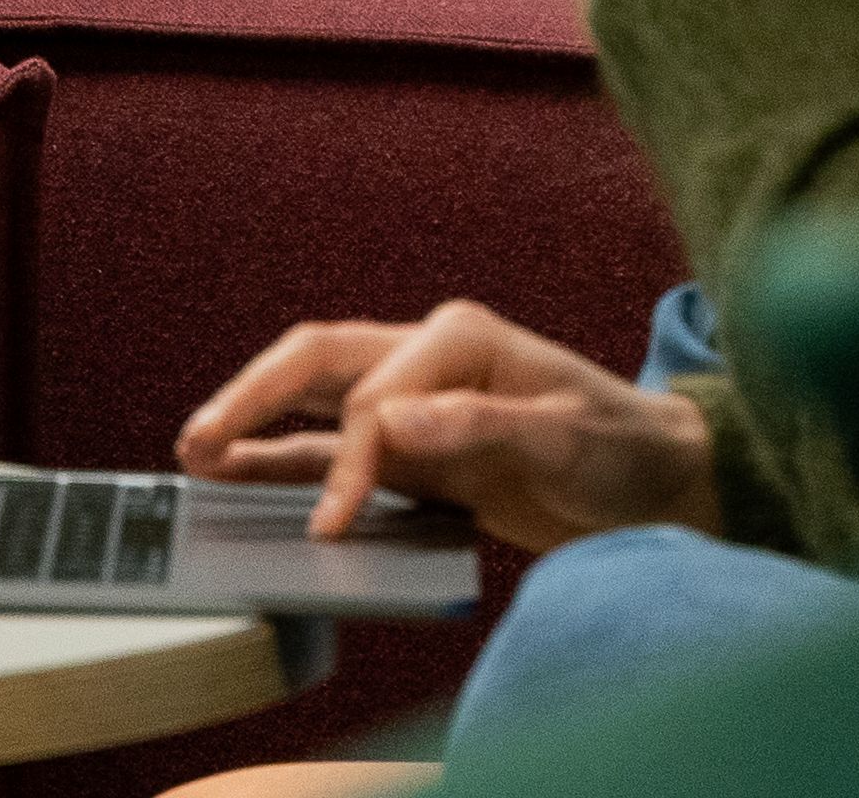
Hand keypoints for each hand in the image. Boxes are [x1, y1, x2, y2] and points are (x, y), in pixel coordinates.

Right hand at [177, 300, 718, 552]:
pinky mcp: (415, 445)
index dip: (349, 460)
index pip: (374, 398)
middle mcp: (426, 357)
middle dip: (253, 398)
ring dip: (255, 421)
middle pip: (316, 364)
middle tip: (200, 442)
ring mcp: (415, 400)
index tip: (333, 519)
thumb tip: (394, 422)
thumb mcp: (568, 442)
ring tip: (196, 452)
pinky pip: (336, 444)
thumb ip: (481, 428)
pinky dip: (288, 456)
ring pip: (313, 398)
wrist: (661, 484)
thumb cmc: (624, 452)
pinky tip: (243, 469)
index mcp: (459, 339)